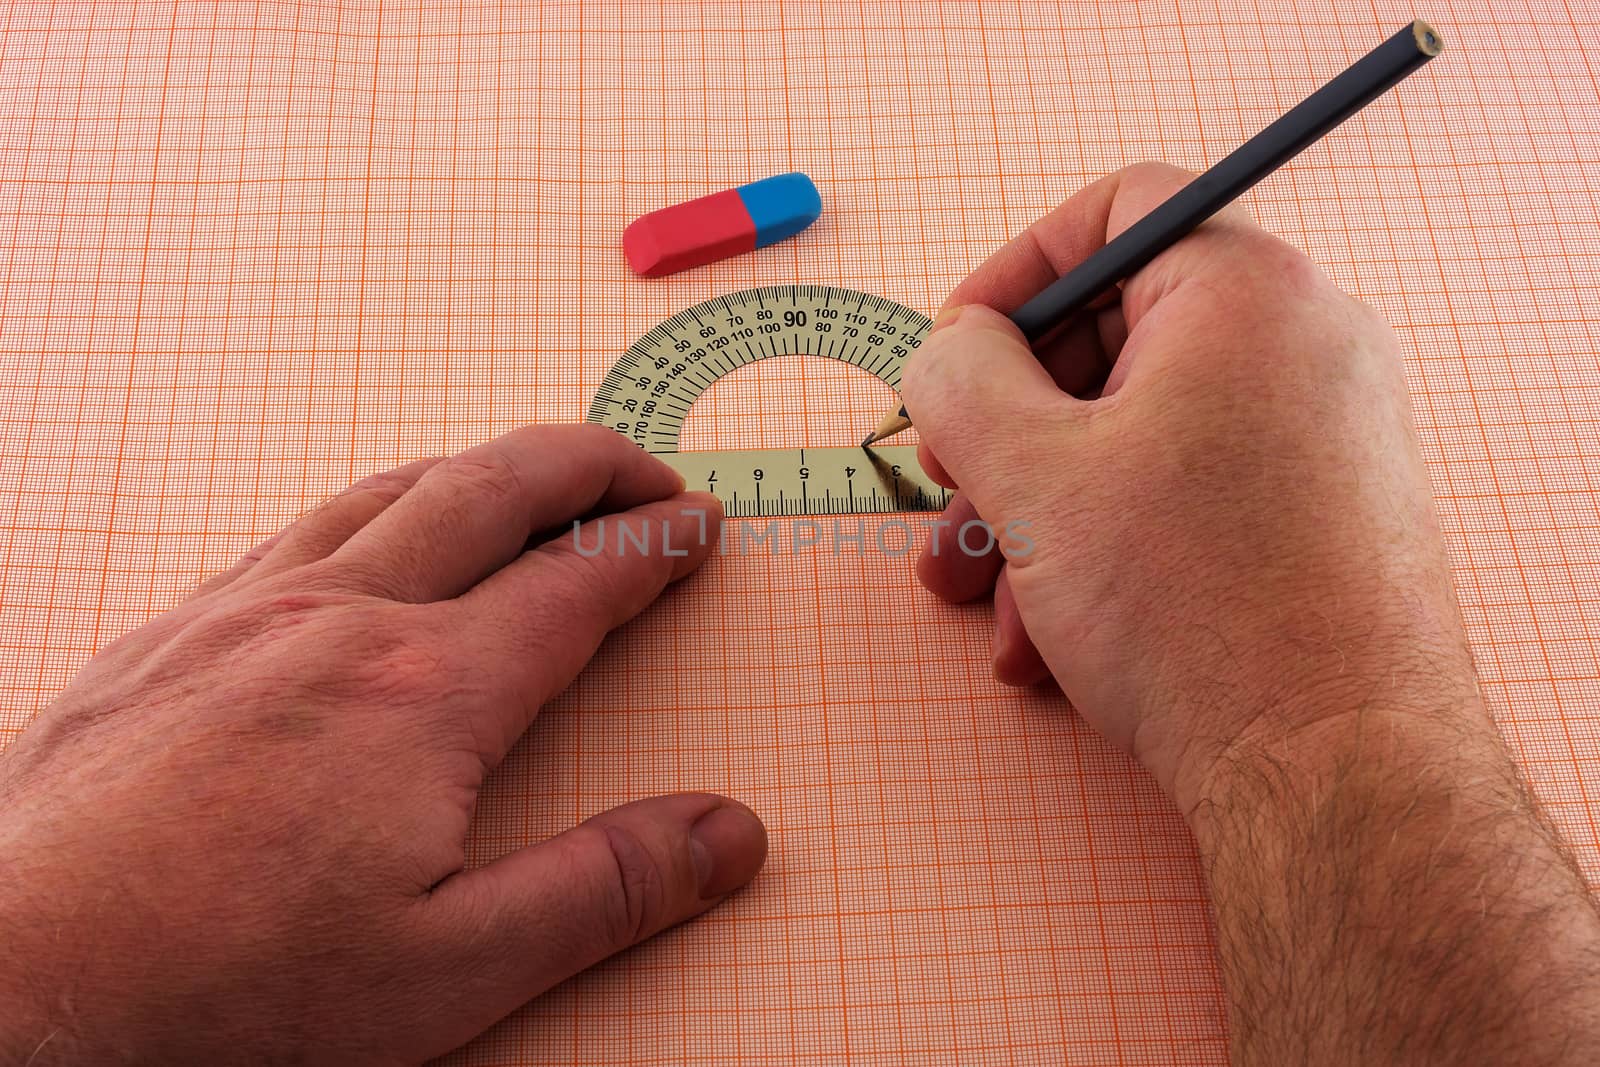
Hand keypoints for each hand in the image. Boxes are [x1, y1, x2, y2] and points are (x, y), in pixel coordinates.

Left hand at [0, 425, 765, 1063]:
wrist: (15, 987)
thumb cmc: (225, 992)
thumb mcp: (454, 969)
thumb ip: (605, 889)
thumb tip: (729, 836)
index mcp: (426, 690)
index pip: (577, 584)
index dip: (654, 547)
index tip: (698, 527)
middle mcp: (339, 620)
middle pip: (491, 491)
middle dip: (586, 466)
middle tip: (642, 471)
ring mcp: (239, 615)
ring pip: (386, 493)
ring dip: (478, 471)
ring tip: (526, 479)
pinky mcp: (164, 636)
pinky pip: (290, 531)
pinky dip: (369, 509)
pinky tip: (365, 541)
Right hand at [902, 161, 1477, 810]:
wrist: (1331, 772)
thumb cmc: (1195, 609)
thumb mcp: (1029, 474)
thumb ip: (959, 378)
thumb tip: (948, 348)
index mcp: (1246, 293)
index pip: (1115, 211)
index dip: (1011, 274)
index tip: (951, 353)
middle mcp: (1303, 345)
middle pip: (1114, 339)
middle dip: (1005, 428)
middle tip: (945, 488)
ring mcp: (1320, 434)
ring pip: (1138, 434)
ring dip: (1035, 508)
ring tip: (977, 591)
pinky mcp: (1320, 514)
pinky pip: (1187, 495)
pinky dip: (1104, 548)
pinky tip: (1046, 637)